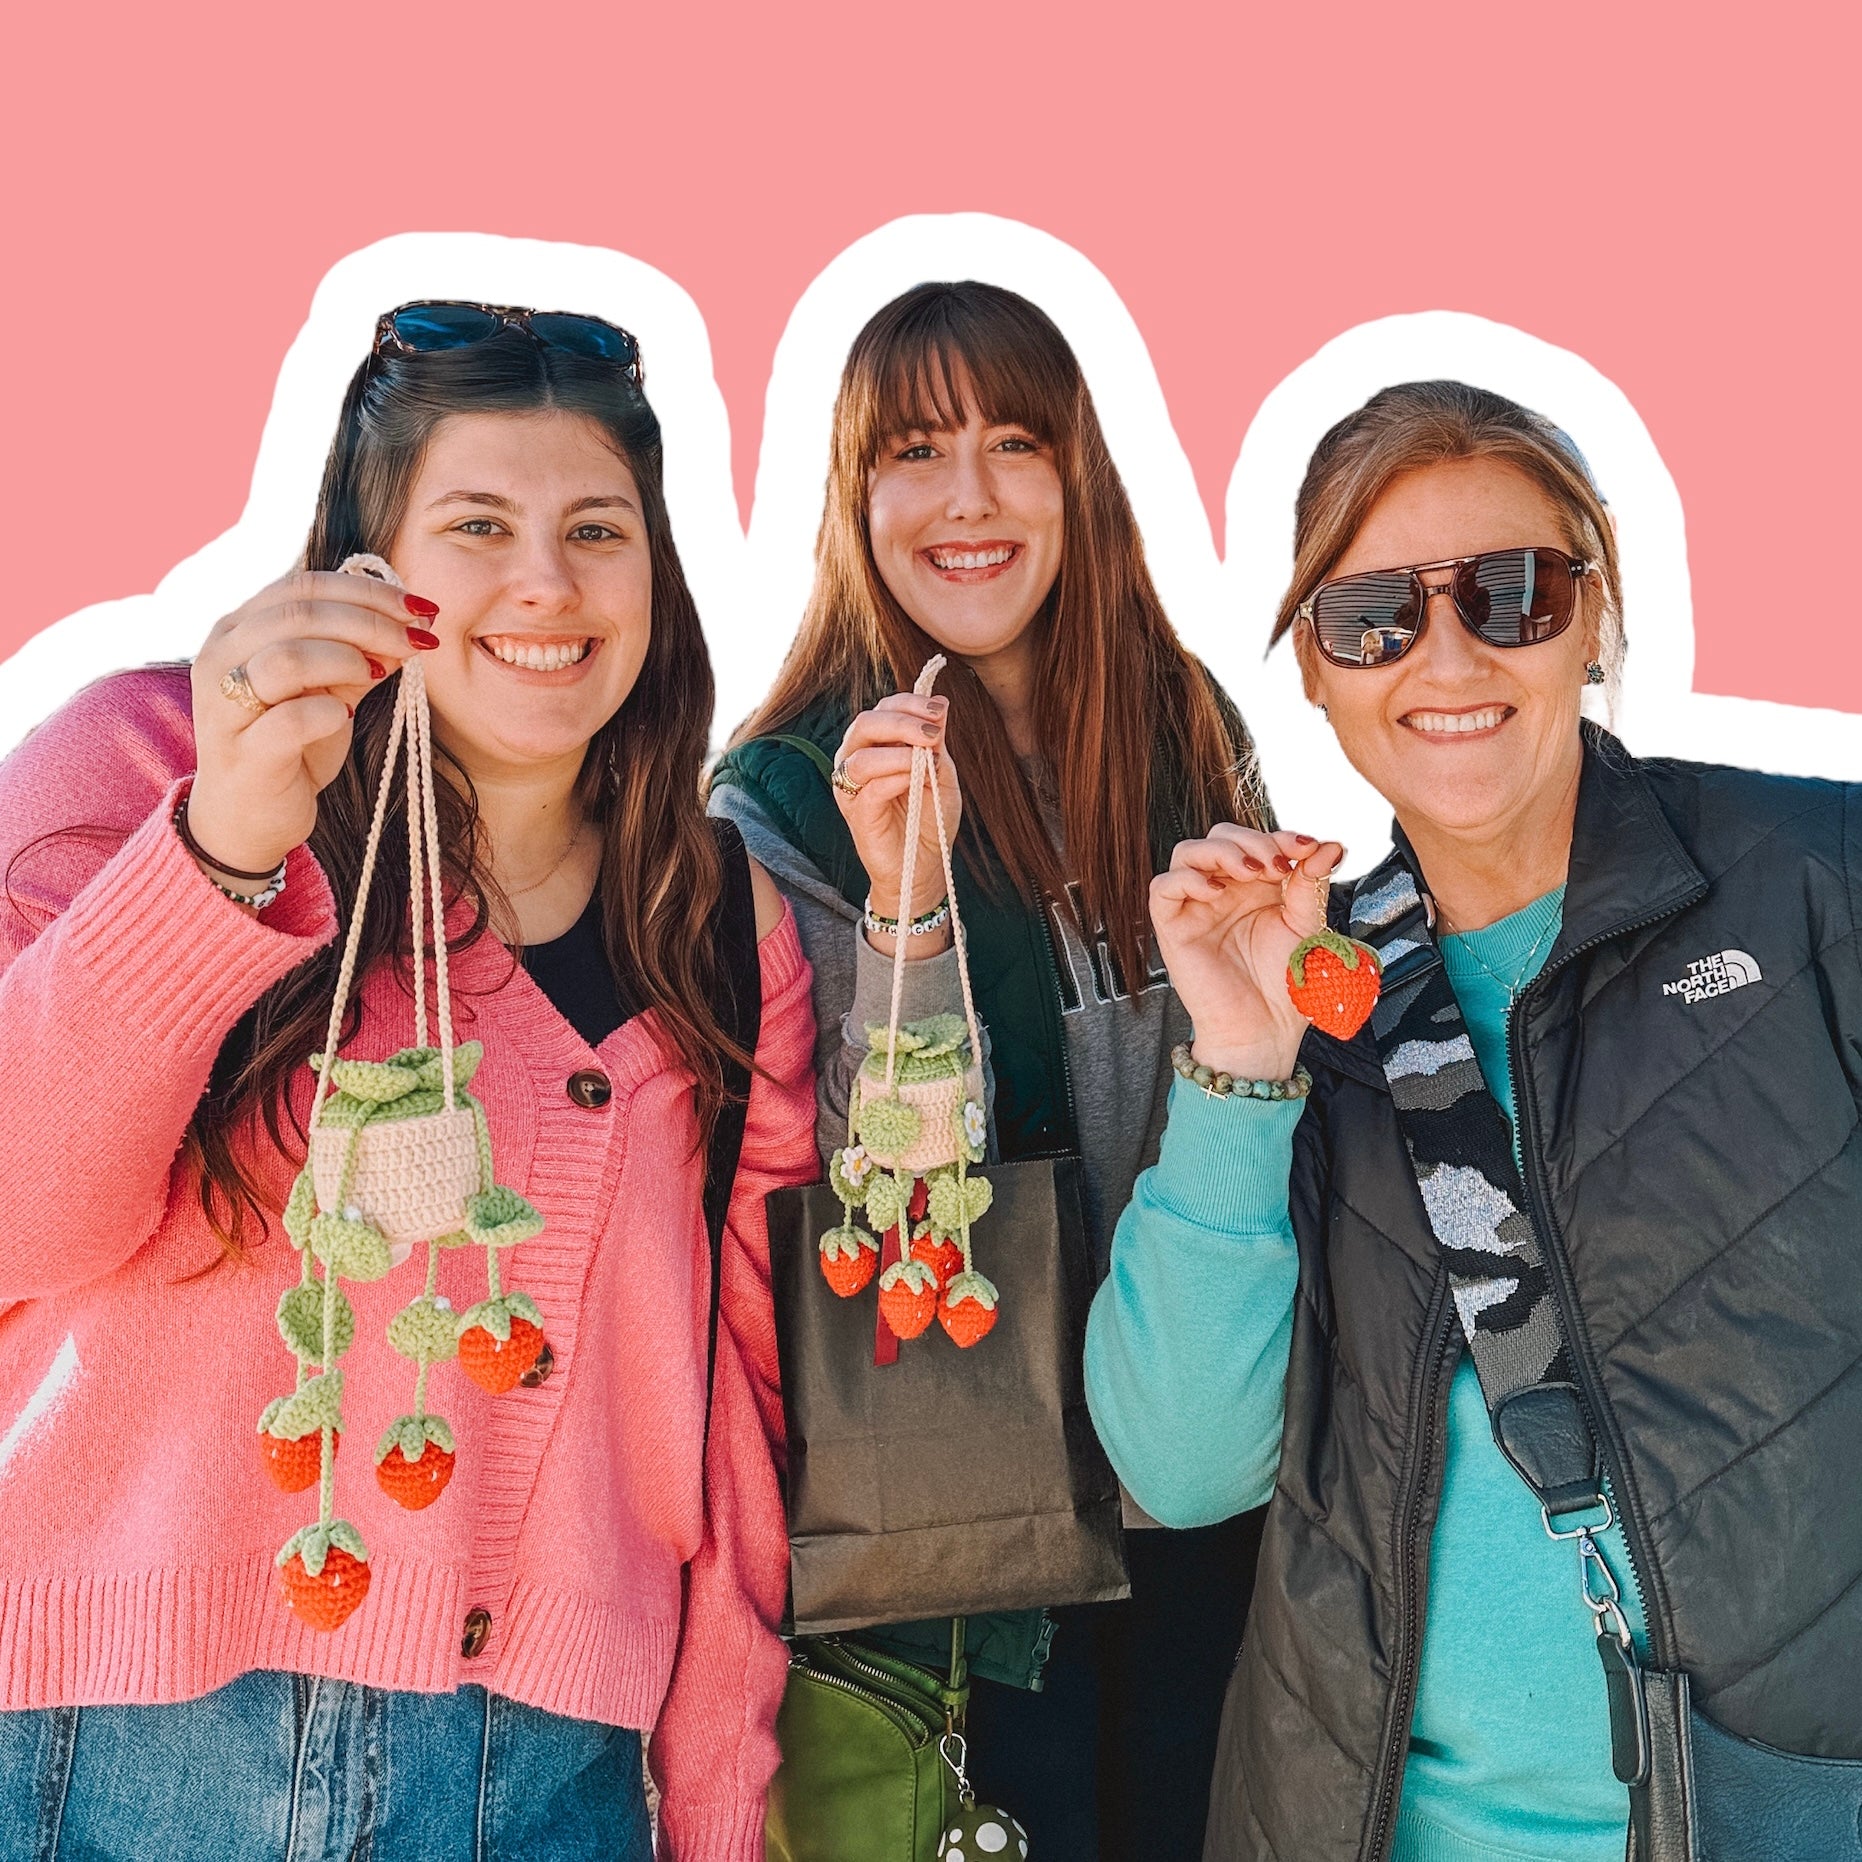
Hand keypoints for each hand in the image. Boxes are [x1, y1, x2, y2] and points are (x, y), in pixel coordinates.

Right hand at [187, 570, 439, 876]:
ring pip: (287, 658)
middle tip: (418, 639)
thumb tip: (414, 626)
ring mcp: (225, 705)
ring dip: (348, 658)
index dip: (368, 591)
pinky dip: (329, 712)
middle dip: (372, 621)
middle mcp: (222, 657)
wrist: (249, 817)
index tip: (419, 608)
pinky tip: (347, 716)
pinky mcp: (244, 753)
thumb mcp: (331, 689)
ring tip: (381, 674)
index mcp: (240, 628)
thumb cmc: (290, 744)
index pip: (304, 586)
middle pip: (299, 613)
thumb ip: (361, 655)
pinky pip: (290, 720)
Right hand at [832, 692, 962, 942]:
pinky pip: (870, 787)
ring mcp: (851, 788)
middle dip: (902, 721)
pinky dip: (896, 777)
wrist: (923, 866)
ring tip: (929, 758)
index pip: (883, 709)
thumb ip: (936, 742)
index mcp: (875, 746)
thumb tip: (941, 704)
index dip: (910, 703)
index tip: (940, 709)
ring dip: (899, 750)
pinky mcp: (855, 813)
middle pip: (865, 723)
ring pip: (861, 755)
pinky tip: (918, 779)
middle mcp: (855, 761)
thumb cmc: (929, 819)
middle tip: (934, 731)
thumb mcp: (942, 774)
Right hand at [1149, 827, 1346, 1080]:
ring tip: (1251, 872)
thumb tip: (1331, 845)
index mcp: (1257, 887)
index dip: (1280, 836)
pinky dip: (1187, 879)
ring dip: (1221, 851)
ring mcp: (1196, 906)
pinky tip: (1217, 892)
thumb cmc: (1284, 985)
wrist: (1265, 1029)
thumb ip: (1312, 884)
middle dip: (1251, 841)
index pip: (1258, 841)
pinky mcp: (1173, 927)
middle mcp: (1224, 891)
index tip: (1309, 847)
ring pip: (1189, 852)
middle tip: (1279, 865)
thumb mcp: (1306, 925)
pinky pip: (1163, 887)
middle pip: (1221, 836)